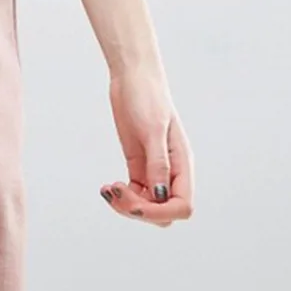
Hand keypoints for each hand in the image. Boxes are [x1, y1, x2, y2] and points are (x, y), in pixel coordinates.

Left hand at [99, 65, 194, 227]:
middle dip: (140, 211)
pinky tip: (107, 187)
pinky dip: (121, 197)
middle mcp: (171, 171)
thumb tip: (160, 197)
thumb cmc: (147, 96)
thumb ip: (158, 163)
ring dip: (127, 206)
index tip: (136, 203)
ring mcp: (154, 170)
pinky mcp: (138, 166)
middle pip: (163, 213)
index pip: (183, 207)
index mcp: (182, 164)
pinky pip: (134, 195)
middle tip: (117, 190)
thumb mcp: (153, 128)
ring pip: (147, 207)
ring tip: (109, 190)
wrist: (132, 77)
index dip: (161, 213)